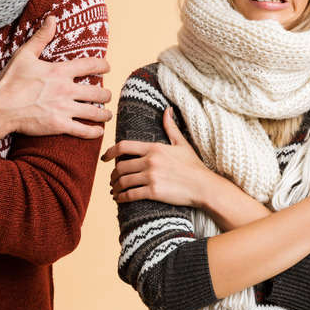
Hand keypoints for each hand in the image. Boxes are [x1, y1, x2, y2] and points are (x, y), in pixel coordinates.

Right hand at [0, 15, 111, 139]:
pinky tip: (98, 131)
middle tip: (107, 95)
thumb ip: (41, 37)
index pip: (91, 65)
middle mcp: (66, 90)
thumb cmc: (10, 81)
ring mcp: (64, 109)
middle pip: (98, 92)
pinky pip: (83, 130)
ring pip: (94, 112)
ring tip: (107, 114)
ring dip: (104, 113)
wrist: (0, 108)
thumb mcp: (24, 55)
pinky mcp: (59, 125)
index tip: (107, 68)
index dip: (103, 65)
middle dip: (106, 94)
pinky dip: (94, 132)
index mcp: (60, 71)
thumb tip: (52, 19)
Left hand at [101, 107, 218, 206]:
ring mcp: (151, 176)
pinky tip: (119, 199)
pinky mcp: (154, 192)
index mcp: (154, 148)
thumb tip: (167, 109)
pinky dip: (121, 197)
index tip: (104, 158)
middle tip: (112, 180)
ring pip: (123, 181)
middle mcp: (150, 161)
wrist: (204, 186)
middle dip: (113, 174)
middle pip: (120, 166)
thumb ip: (171, 127)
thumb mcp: (182, 143)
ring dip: (115, 187)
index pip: (124, 146)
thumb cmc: (194, 166)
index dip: (110, 152)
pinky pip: (130, 194)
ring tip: (115, 190)